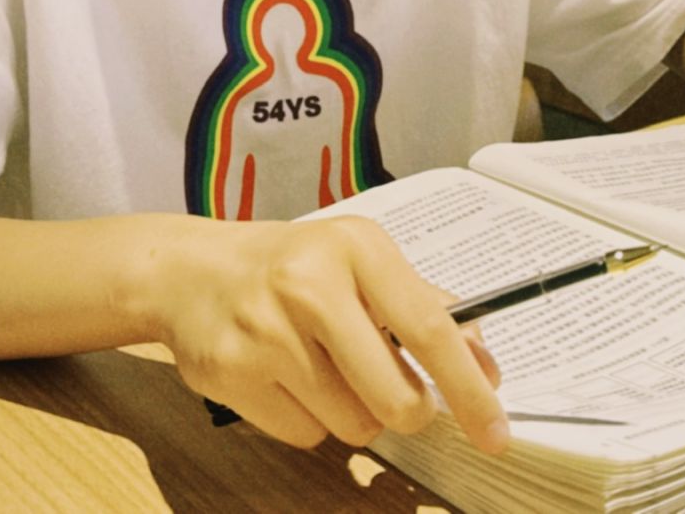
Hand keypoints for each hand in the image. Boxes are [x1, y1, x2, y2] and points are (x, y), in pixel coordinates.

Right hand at [158, 216, 507, 452]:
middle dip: (407, 411)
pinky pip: (306, 437)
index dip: (468, 388)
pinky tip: (286, 379)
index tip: (495, 430)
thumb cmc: (292, 268)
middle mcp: (309, 285)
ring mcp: (266, 333)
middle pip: (395, 398)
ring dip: (354, 413)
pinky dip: (310, 421)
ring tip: (324, 368)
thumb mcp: (360, 262)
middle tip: (395, 393)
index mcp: (355, 247)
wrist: (189, 272)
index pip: (428, 329)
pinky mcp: (231, 374)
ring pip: (353, 425)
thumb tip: (485, 369)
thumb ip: (423, 308)